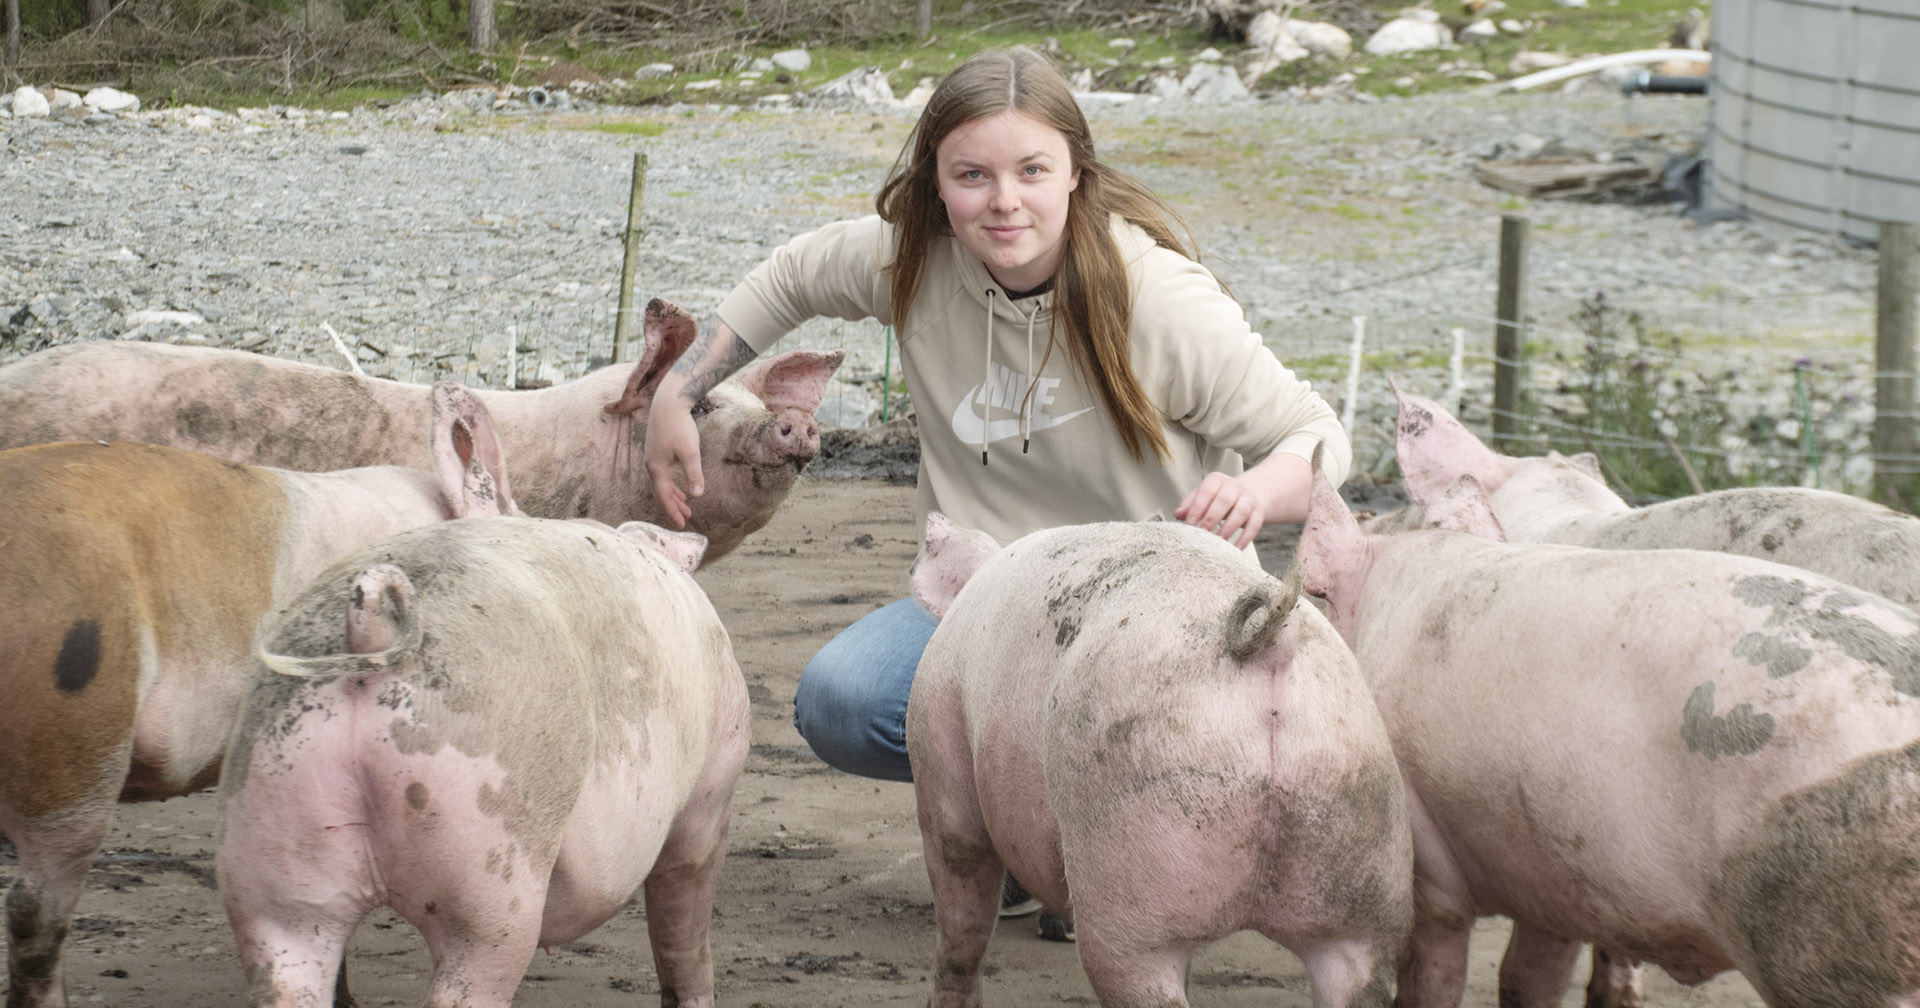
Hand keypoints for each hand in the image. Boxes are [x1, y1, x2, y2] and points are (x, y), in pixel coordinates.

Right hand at [644, 389, 703, 528]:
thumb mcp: (690, 452)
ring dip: (674, 494)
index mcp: (656, 467)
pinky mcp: (657, 449)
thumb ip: (693, 474)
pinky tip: (680, 486)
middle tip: (686, 518)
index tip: (682, 524)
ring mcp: (653, 456)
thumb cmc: (679, 426)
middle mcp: (651, 464)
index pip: (664, 495)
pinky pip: (664, 473)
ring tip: (686, 506)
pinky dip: (672, 483)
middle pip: (662, 491)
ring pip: (663, 482)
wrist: (669, 401)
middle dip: (674, 505)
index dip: (673, 511)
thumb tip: (698, 495)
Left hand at [1175, 471, 1262, 547]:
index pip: (1207, 491)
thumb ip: (1190, 504)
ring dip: (1229, 528)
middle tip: (1202, 533)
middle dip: (1212, 517)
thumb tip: (1177, 514)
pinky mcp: (1258, 512)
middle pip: (1225, 499)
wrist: (1248, 494)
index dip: (1197, 507)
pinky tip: (1235, 549)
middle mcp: (1235, 486)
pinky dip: (1245, 538)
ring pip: (1242, 511)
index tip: (1190, 524)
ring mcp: (1249, 499)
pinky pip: (1254, 525)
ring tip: (1219, 542)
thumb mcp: (1203, 497)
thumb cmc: (1217, 498)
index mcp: (1217, 480)